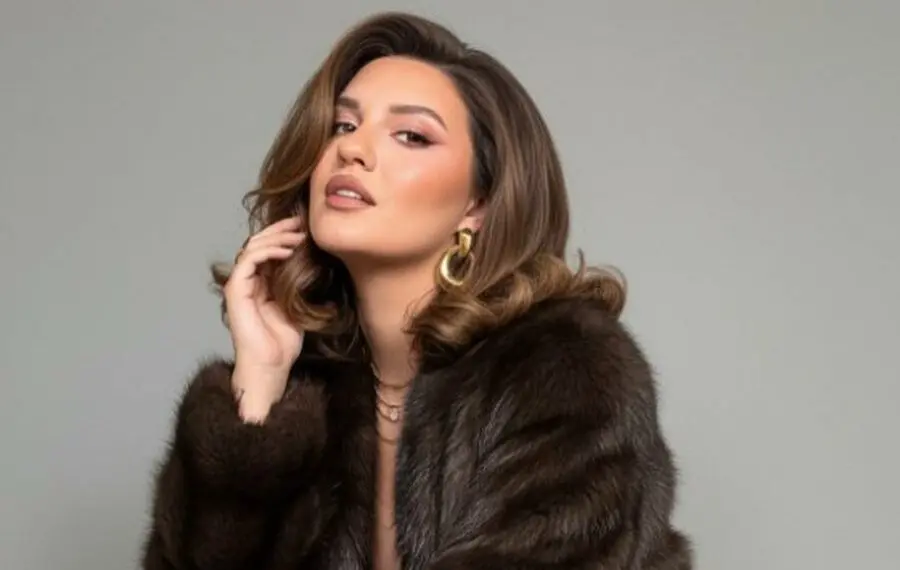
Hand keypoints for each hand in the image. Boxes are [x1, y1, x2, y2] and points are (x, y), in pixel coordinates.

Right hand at [224, 216, 305, 421]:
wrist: (271, 365)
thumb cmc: (283, 341)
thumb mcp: (298, 304)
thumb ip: (299, 282)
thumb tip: (314, 259)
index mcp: (260, 282)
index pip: (268, 248)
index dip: (285, 234)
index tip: (307, 226)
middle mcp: (247, 280)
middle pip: (259, 241)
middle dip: (281, 229)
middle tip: (302, 221)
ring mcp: (239, 284)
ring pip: (253, 246)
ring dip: (277, 237)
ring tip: (299, 235)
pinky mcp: (236, 290)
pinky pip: (249, 260)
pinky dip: (269, 250)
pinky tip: (288, 251)